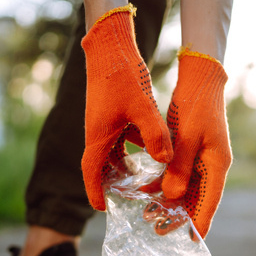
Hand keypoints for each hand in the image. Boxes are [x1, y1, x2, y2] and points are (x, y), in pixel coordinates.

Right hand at [80, 6, 172, 210]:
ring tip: (143, 180)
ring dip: (124, 165)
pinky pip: (121, 137)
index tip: (102, 209)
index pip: (91, 171)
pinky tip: (152, 149)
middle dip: (112, 183)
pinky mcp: (113, 112)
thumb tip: (164, 160)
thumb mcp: (142, 107)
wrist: (111, 46)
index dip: (95, 191)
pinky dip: (133, 146)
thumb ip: (154, 135)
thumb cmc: (122, 75)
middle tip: (127, 199)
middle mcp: (97, 131)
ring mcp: (104, 121)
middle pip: (101, 165)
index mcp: (98, 135)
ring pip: (113, 151)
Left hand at [161, 49, 231, 238]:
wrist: (199, 81)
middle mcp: (212, 166)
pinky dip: (163, 183)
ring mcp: (202, 159)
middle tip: (157, 230)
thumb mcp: (186, 138)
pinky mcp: (191, 152)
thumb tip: (171, 195)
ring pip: (186, 188)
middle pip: (197, 199)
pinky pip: (178, 174)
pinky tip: (146, 190)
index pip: (210, 201)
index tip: (192, 242)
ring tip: (148, 214)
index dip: (200, 222)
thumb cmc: (196, 106)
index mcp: (217, 164)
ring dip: (168, 201)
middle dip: (178, 216)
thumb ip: (179, 167)